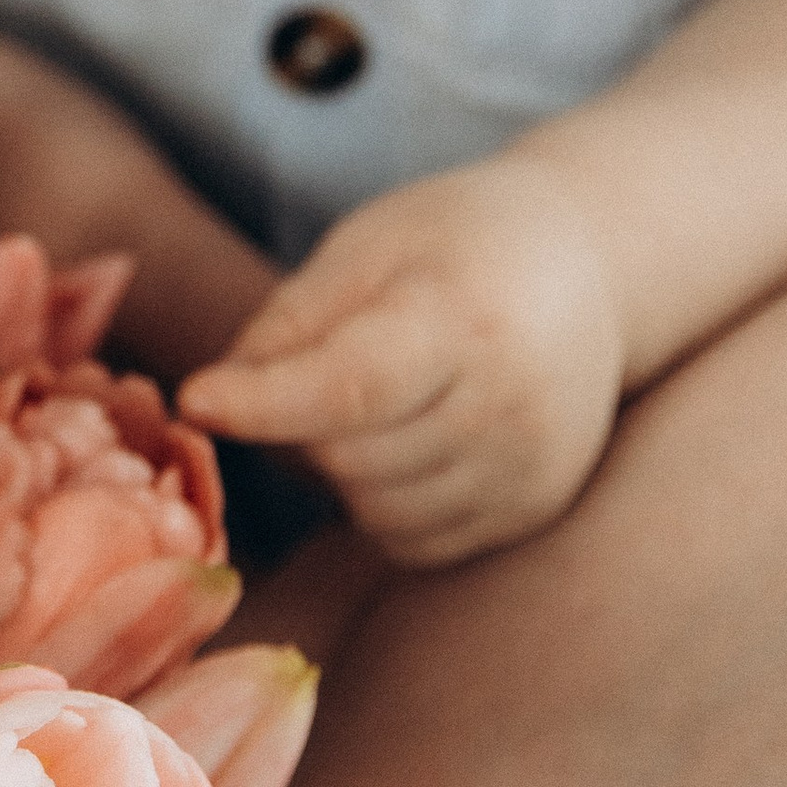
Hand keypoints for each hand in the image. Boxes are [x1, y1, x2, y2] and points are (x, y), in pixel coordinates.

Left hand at [179, 154, 627, 563]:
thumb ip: (287, 326)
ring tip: (364, 401)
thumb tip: (211, 403)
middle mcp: (510, 406)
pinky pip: (412, 543)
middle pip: (350, 458)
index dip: (265, 402)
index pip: (354, 385)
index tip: (195, 398)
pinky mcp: (530, 510)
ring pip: (374, 513)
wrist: (590, 268)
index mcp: (465, 319)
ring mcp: (528, 469)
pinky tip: (399, 440)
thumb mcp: (365, 248)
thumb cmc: (454, 244)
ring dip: (336, 472)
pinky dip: (379, 504)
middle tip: (303, 374)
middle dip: (297, 428)